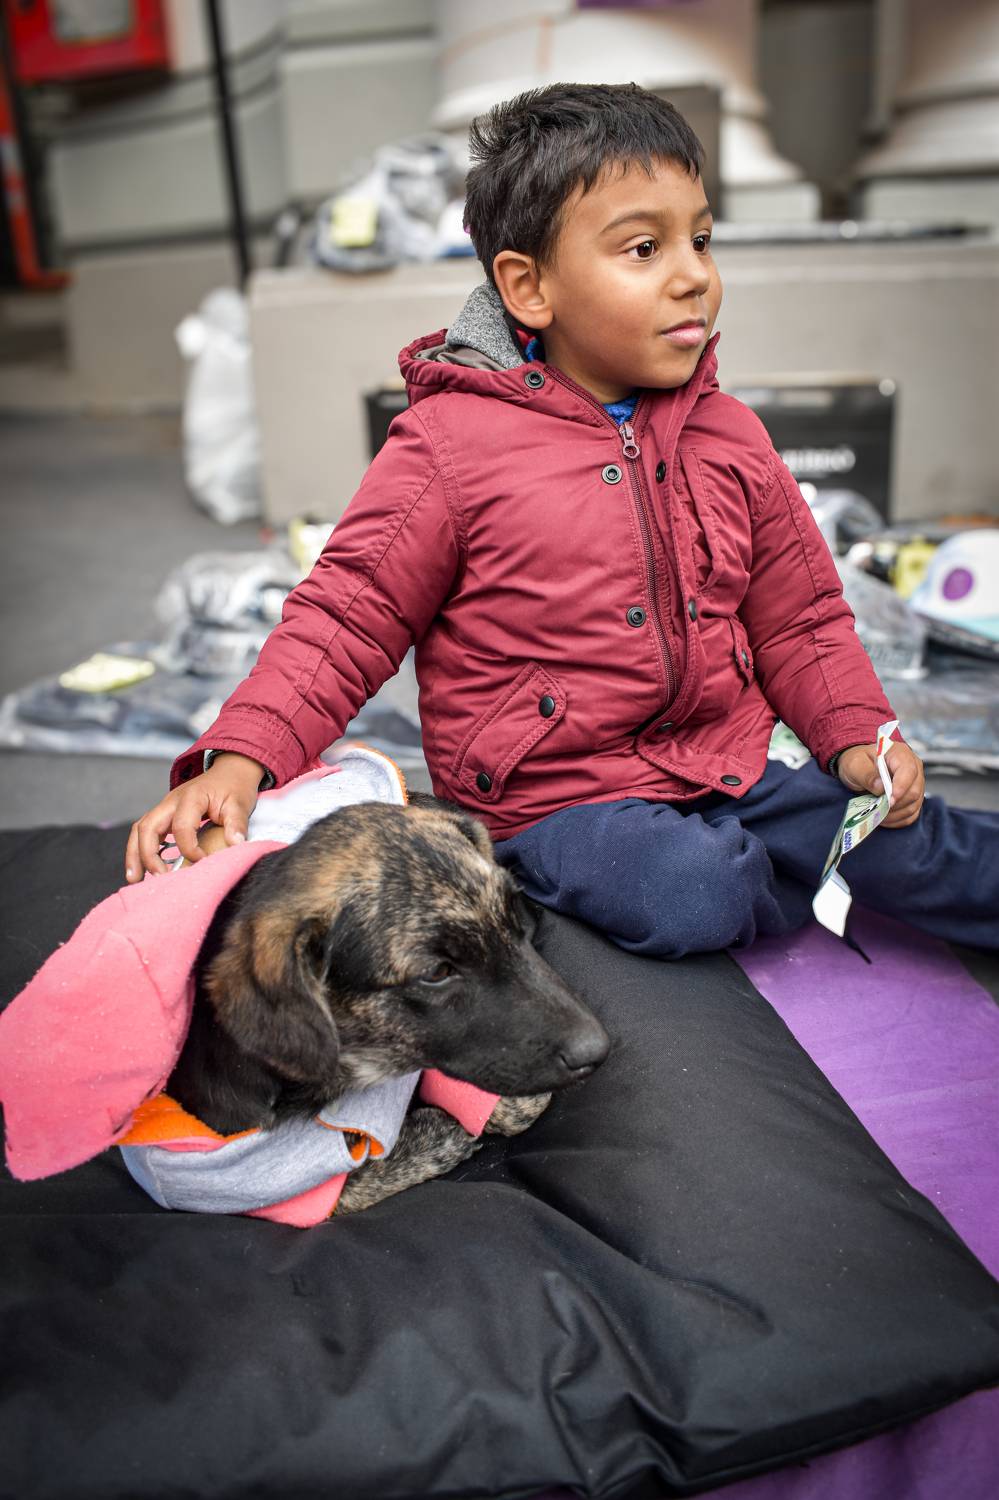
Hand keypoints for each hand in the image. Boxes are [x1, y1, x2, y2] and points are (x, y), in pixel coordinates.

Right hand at [124, 752, 266, 881]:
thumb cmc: (234, 787)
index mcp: (191, 797)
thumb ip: (237, 824)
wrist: (230, 772)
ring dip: (135, 854)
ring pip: (140, 829)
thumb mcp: (240, 804)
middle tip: (160, 877)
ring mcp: (165, 807)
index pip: (181, 827)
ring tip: (134, 880)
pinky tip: (142, 870)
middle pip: (148, 827)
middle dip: (148, 855)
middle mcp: (171, 801)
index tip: (202, 862)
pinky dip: (140, 850)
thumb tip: (236, 844)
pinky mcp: (165, 815)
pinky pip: (146, 832)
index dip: (189, 849)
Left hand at [835, 741, 924, 827]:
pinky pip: (912, 814)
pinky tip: (884, 818)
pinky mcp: (913, 798)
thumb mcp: (855, 764)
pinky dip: (898, 820)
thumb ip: (866, 773)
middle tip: (878, 809)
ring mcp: (916, 784)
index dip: (901, 787)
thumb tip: (880, 787)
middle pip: (914, 791)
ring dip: (895, 814)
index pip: (908, 772)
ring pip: (914, 805)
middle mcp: (913, 768)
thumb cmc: (858, 762)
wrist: (859, 767)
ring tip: (878, 814)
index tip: (889, 800)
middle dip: (895, 804)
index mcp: (901, 754)